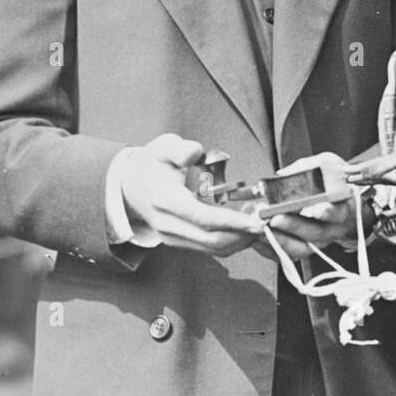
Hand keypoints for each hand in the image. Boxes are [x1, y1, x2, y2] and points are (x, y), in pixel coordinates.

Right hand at [118, 134, 264, 255]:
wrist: (128, 184)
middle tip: (267, 222)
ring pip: (212, 248)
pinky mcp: (177, 241)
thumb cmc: (151, 163)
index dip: (232, 222)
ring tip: (260, 223)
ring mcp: (171, 236)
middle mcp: (167, 224)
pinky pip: (208, 248)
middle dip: (243, 235)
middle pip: (211, 240)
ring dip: (240, 240)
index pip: (203, 218)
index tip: (256, 221)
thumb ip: (179, 148)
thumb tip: (194, 152)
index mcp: (164, 199)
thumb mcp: (163, 146)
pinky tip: (245, 227)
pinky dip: (230, 241)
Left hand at [258, 152, 373, 260]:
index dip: (327, 212)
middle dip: (293, 226)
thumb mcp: (326, 165)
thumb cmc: (331, 182)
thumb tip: (284, 175)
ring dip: (278, 240)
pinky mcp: (301, 248)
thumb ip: (307, 168)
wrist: (336, 201)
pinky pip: (285, 255)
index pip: (337, 213)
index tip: (316, 210)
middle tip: (274, 218)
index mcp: (340, 207)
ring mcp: (317, 242)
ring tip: (260, 229)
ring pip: (300, 248)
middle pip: (315, 233)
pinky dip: (268, 249)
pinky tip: (255, 239)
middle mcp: (330, 229)